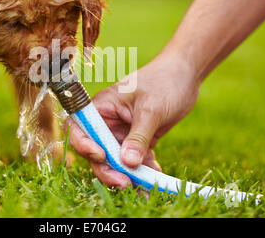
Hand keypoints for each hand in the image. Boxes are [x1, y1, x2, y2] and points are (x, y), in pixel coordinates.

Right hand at [67, 53, 199, 187]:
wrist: (184, 75)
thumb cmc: (164, 82)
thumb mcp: (151, 109)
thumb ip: (138, 136)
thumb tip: (127, 163)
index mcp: (102, 107)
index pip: (80, 128)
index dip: (83, 145)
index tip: (101, 156)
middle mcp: (108, 122)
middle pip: (97, 151)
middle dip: (109, 169)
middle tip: (125, 183)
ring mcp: (122, 132)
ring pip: (116, 160)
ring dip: (128, 175)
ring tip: (145, 187)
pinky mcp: (138, 140)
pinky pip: (135, 160)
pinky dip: (144, 171)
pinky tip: (156, 176)